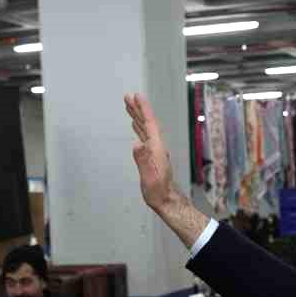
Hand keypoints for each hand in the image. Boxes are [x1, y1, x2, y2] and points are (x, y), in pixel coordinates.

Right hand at [124, 92, 178, 212]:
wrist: (167, 201)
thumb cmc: (157, 192)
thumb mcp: (149, 177)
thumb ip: (143, 160)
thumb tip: (137, 143)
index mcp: (156, 148)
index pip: (150, 124)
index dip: (143, 109)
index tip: (137, 96)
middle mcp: (157, 146)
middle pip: (147, 123)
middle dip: (138, 109)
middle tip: (128, 96)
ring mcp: (155, 151)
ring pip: (145, 129)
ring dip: (138, 116)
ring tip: (129, 106)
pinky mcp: (152, 156)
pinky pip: (145, 137)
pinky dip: (139, 128)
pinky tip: (135, 126)